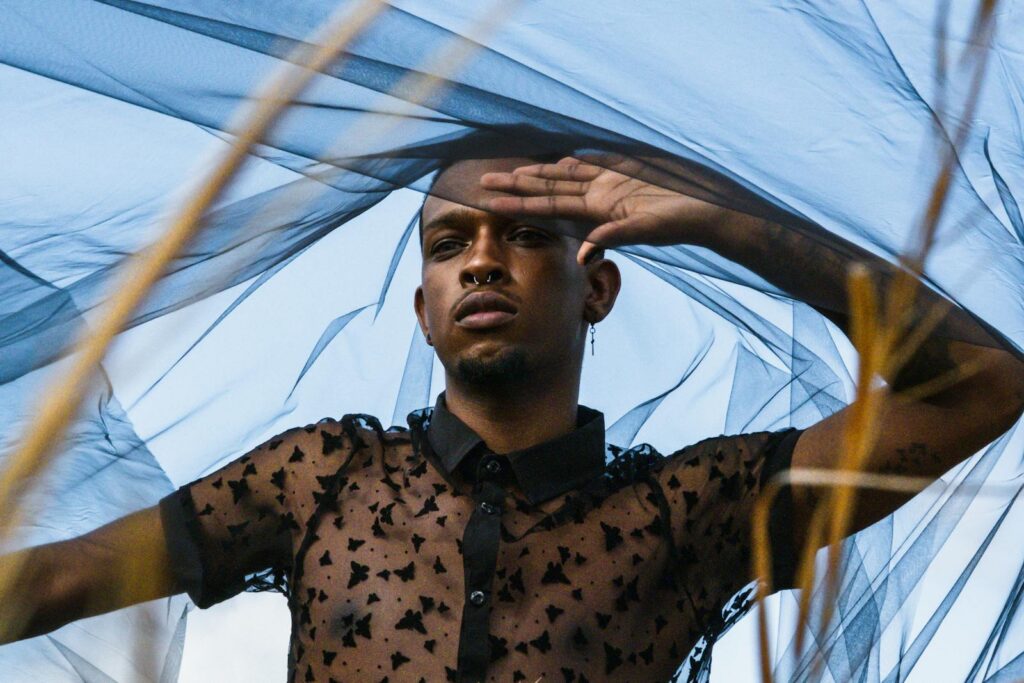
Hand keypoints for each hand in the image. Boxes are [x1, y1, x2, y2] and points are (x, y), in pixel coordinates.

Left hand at [480, 155, 735, 263]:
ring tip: (512, 172)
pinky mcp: (629, 174)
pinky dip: (576, 164)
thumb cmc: (680, 223)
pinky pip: (597, 167)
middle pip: (549, 189)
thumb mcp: (645, 229)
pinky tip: (558, 162)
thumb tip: (584, 254)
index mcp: (598, 212)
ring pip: (567, 177)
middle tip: (483, 182)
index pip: (549, 206)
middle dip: (517, 186)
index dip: (520, 202)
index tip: (490, 202)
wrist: (709, 213)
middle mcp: (599, 199)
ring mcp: (613, 186)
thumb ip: (613, 237)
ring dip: (540, 174)